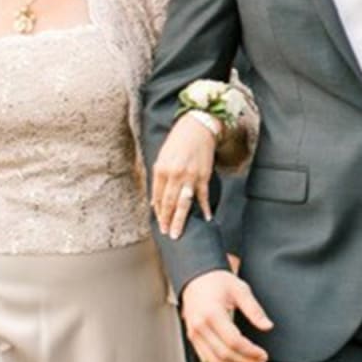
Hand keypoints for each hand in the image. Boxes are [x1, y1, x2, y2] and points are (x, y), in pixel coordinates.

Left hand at [151, 117, 217, 238]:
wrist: (197, 127)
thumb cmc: (177, 142)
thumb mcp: (162, 157)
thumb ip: (158, 178)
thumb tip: (154, 201)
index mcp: (161, 170)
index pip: (158, 197)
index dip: (158, 212)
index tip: (159, 223)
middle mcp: (174, 175)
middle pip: (169, 203)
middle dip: (167, 220)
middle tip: (168, 234)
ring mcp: (190, 177)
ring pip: (184, 203)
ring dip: (180, 220)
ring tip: (178, 232)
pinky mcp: (203, 176)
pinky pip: (203, 196)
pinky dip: (204, 208)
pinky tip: (206, 218)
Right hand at [180, 269, 272, 361]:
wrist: (197, 279)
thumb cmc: (218, 281)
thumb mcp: (240, 289)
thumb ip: (254, 309)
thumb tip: (268, 326)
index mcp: (212, 313)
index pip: (233, 341)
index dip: (250, 352)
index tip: (264, 355)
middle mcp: (200, 326)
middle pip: (224, 354)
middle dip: (245, 361)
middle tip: (261, 361)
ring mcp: (194, 333)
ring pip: (214, 360)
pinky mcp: (193, 338)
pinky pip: (207, 358)